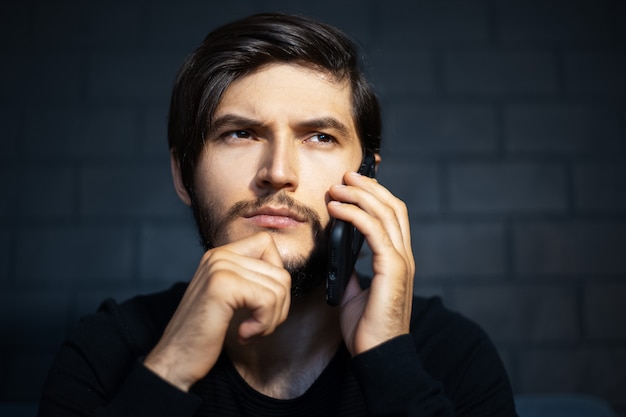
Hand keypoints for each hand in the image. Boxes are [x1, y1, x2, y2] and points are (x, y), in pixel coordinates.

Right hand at [144, 232, 290, 390]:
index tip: (261, 303)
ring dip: (271, 319)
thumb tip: (284, 277)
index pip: (267, 244)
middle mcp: (219, 255)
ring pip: (278, 288)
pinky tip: (243, 334)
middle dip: (279, 307)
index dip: (276, 276)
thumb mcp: (231, 298)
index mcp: (220, 254)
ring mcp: (220, 267)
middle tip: (258, 326)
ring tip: (249, 331)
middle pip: (280, 272)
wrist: (176, 359)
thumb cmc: (205, 334)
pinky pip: (268, 300)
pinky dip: (263, 324)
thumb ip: (251, 279)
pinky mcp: (222, 285)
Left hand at [327, 171, 414, 355]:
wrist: (377, 355)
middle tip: (345, 176)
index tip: (353, 183)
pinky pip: (375, 232)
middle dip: (368, 187)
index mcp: (396, 259)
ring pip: (386, 214)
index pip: (393, 215)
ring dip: (360, 195)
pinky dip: (356, 215)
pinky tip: (338, 209)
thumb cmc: (367, 328)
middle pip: (393, 207)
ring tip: (337, 186)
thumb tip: (338, 257)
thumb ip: (350, 272)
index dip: (376, 194)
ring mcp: (401, 262)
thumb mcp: (354, 293)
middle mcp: (403, 256)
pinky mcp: (392, 270)